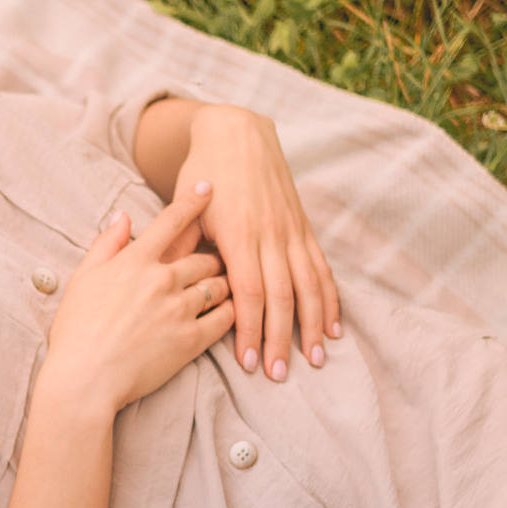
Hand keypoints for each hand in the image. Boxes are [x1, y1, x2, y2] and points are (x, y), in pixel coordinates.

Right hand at [42, 179, 233, 414]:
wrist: (84, 380)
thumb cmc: (75, 332)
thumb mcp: (82, 281)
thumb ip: (106, 245)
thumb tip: (123, 217)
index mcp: (135, 262)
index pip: (171, 222)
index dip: (193, 202)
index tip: (209, 188)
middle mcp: (162, 279)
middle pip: (203, 255)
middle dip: (215, 252)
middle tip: (223, 253)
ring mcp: (179, 310)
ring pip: (218, 284)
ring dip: (225, 282)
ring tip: (228, 284)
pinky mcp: (191, 341)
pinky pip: (224, 318)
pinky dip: (232, 311)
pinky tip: (233, 311)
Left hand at [173, 105, 340, 380]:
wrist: (236, 133)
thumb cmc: (203, 175)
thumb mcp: (187, 211)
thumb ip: (185, 248)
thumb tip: (173, 286)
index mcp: (239, 234)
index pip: (249, 291)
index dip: (250, 329)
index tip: (249, 362)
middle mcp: (271, 234)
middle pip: (282, 295)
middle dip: (281, 338)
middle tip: (279, 374)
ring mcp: (291, 231)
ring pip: (308, 284)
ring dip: (312, 324)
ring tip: (314, 358)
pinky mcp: (303, 227)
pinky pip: (321, 267)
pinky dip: (329, 297)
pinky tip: (333, 324)